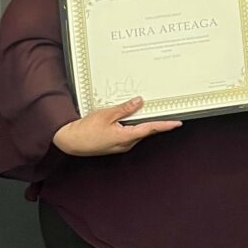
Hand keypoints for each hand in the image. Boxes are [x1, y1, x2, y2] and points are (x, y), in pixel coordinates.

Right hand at [52, 97, 182, 156]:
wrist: (71, 142)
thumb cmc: (86, 130)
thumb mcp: (106, 114)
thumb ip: (125, 109)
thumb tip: (139, 102)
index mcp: (126, 136)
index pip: (151, 129)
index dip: (165, 125)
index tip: (177, 123)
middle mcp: (126, 144)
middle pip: (145, 130)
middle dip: (153, 120)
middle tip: (163, 109)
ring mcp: (121, 146)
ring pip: (137, 132)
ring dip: (140, 122)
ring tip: (143, 110)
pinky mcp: (115, 145)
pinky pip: (128, 134)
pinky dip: (131, 126)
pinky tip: (128, 118)